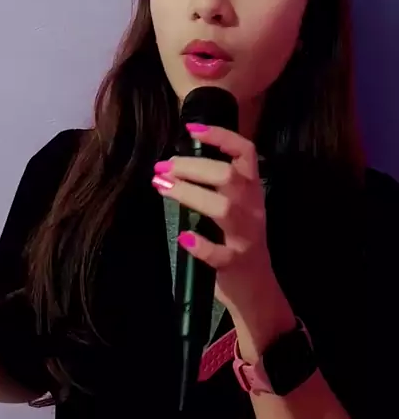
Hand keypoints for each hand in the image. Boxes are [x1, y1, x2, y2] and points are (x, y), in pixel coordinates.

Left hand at [151, 123, 276, 320]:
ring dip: (190, 194)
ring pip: (224, 208)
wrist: (256, 289)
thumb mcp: (233, 207)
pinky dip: (202, 245)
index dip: (221, 137)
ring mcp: (246, 236)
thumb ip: (214, 186)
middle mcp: (253, 208)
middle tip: (162, 167)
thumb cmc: (237, 242)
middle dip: (193, 167)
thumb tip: (175, 164)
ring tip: (162, 187)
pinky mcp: (236, 263)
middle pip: (229, 176)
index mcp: (252, 190)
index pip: (245, 153)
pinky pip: (221, 253)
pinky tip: (185, 237)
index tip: (190, 130)